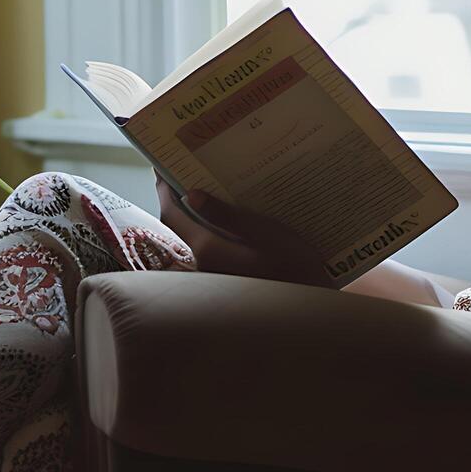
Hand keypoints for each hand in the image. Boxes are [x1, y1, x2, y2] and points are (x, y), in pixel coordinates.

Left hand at [154, 170, 334, 287]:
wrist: (308, 306)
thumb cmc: (292, 266)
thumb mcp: (264, 234)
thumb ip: (227, 216)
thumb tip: (192, 195)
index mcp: (208, 248)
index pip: (173, 214)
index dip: (164, 189)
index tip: (161, 165)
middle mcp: (204, 262)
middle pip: (180, 223)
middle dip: (177, 196)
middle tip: (183, 169)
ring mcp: (215, 271)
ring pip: (195, 233)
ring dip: (194, 210)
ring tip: (205, 184)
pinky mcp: (227, 274)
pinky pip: (210, 243)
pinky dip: (210, 224)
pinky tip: (227, 213)